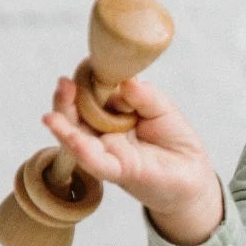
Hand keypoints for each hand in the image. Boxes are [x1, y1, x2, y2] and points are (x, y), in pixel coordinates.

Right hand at [42, 74, 221, 244]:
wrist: (194, 175)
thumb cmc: (175, 140)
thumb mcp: (162, 108)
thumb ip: (145, 96)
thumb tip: (127, 80)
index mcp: (111, 116)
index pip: (89, 98)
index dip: (82, 85)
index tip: (80, 70)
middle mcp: (103, 135)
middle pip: (74, 119)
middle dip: (65, 103)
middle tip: (64, 84)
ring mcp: (108, 154)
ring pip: (77, 141)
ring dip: (63, 128)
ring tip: (51, 116)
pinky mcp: (119, 172)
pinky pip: (96, 163)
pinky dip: (83, 151)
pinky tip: (73, 139)